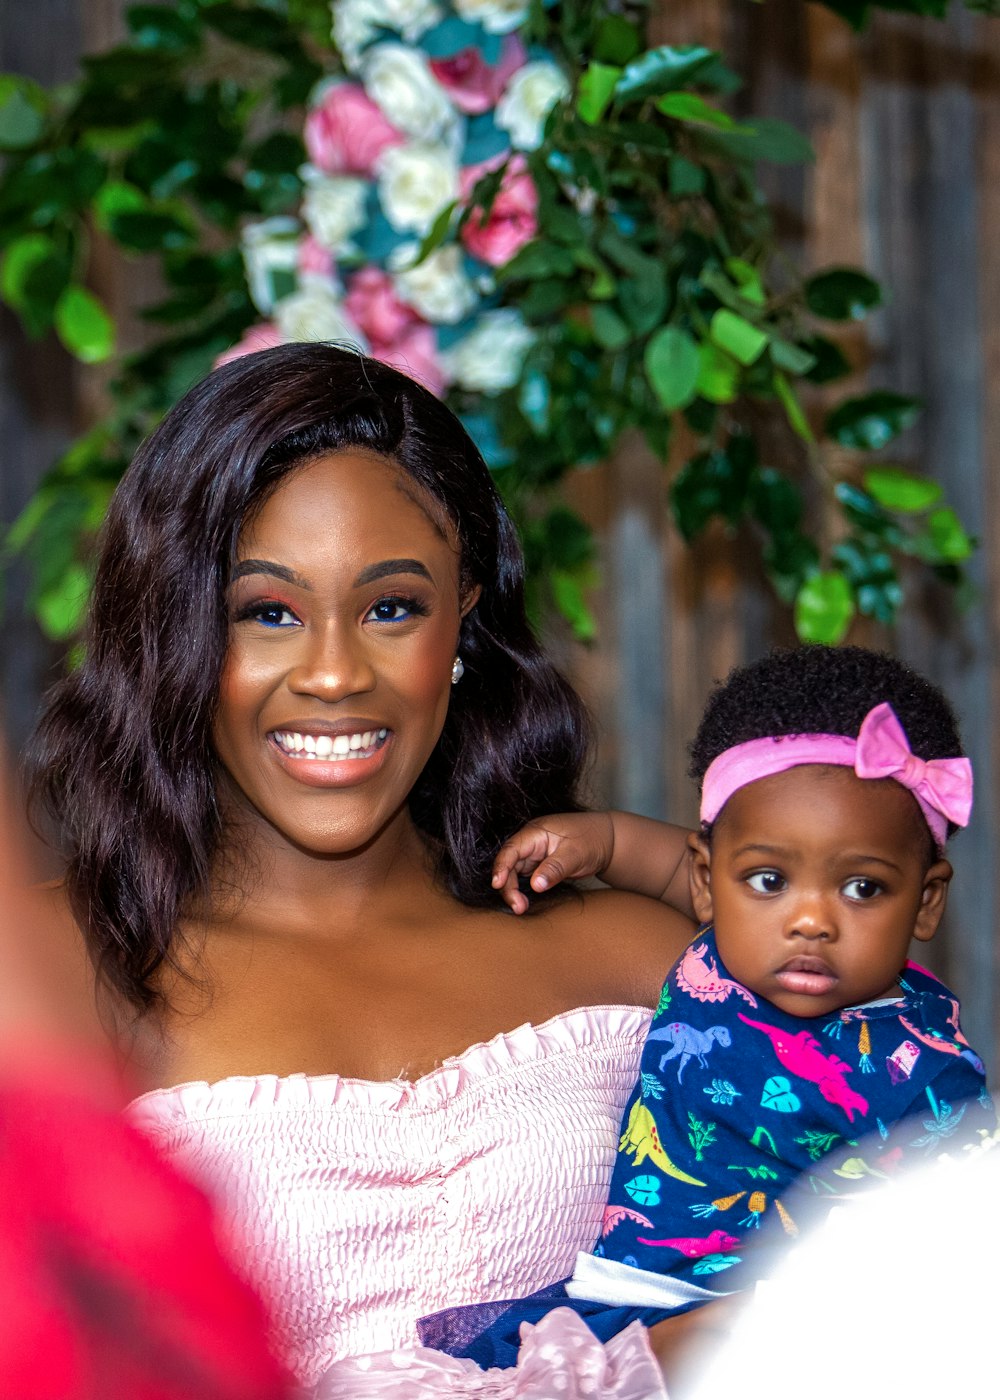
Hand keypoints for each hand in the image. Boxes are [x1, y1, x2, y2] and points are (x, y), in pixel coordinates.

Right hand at [491, 812, 614, 913]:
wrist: (608, 841)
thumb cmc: (592, 840)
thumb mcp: (575, 855)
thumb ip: (554, 869)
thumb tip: (535, 885)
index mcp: (535, 833)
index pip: (511, 849)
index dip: (501, 867)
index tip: (497, 884)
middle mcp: (530, 842)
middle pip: (509, 864)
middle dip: (508, 886)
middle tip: (518, 907)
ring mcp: (534, 854)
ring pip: (514, 873)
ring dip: (514, 890)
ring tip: (521, 908)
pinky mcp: (539, 865)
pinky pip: (524, 878)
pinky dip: (522, 890)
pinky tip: (525, 902)